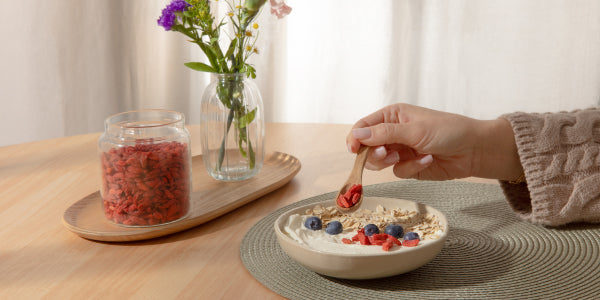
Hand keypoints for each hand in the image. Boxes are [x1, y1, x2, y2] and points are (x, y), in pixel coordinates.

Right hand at [346, 103, 522, 180]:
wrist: (474, 150)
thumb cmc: (449, 130)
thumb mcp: (414, 129)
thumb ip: (384, 134)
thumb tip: (356, 136)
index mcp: (392, 116)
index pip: (363, 127)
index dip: (355, 139)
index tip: (354, 150)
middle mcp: (393, 132)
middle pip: (367, 147)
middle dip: (375, 153)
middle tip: (389, 154)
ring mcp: (400, 150)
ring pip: (379, 162)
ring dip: (392, 161)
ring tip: (407, 157)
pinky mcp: (409, 166)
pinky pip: (398, 172)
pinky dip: (411, 168)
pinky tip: (427, 159)